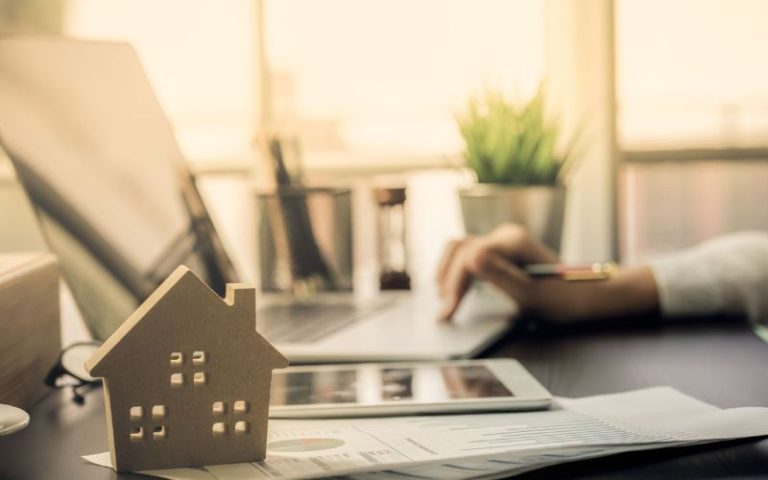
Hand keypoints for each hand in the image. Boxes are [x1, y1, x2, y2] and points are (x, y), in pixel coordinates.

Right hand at [436, 224, 659, 322]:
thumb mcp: (531, 295)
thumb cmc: (563, 299)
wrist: (586, 295)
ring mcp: (502, 240)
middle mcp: (505, 235)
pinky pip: (468, 253)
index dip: (455, 285)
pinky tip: (452, 289)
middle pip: (460, 249)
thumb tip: (471, 258)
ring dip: (447, 272)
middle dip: (448, 280)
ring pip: (460, 247)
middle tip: (445, 313)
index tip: (448, 313)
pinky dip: (456, 270)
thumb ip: (501, 276)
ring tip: (444, 300)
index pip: (469, 257)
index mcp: (513, 241)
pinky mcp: (501, 250)